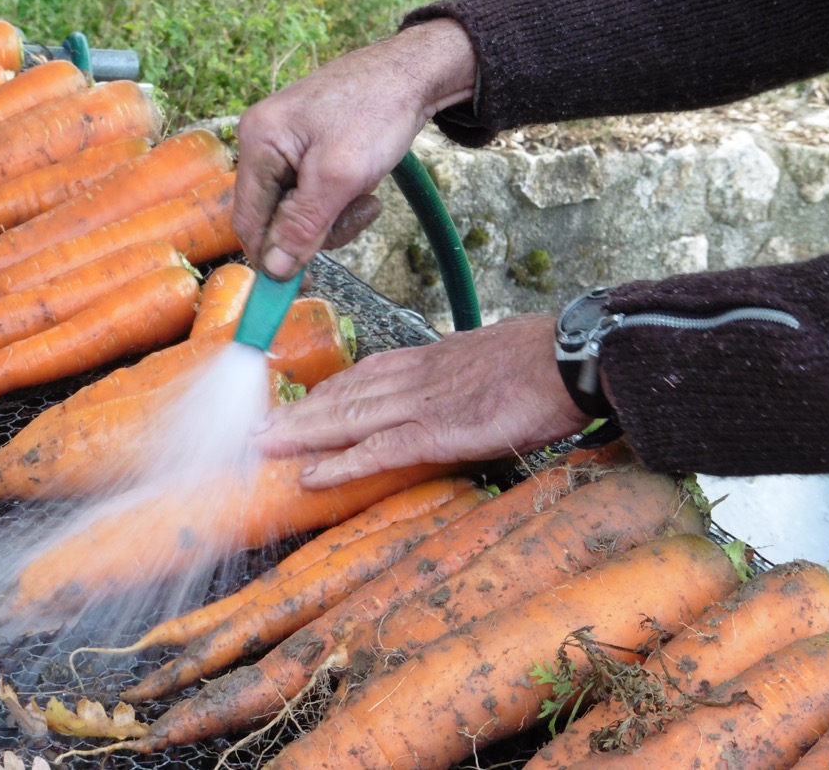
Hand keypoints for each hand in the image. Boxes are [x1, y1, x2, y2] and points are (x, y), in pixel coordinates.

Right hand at [234, 18, 476, 279]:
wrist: (416, 72)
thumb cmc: (377, 112)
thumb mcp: (339, 177)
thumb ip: (303, 225)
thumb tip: (274, 270)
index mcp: (258, 142)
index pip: (248, 220)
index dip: (272, 256)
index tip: (303, 283)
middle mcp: (263, 143)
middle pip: (273, 217)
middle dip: (316, 228)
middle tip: (356, 212)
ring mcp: (286, 145)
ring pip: (297, 210)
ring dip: (334, 216)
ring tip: (365, 195)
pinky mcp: (309, 149)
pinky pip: (314, 194)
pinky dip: (340, 200)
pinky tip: (364, 186)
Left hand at [255, 314, 593, 487]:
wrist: (570, 357)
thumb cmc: (544, 357)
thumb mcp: (496, 355)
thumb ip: (469, 370)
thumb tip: (464, 382)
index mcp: (433, 358)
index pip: (368, 372)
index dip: (331, 389)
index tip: (304, 400)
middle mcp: (417, 376)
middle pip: (345, 393)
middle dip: (299, 411)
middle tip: (259, 426)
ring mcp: (423, 402)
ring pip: (347, 417)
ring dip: (301, 434)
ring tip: (264, 447)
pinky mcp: (436, 431)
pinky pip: (378, 450)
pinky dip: (341, 463)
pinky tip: (311, 474)